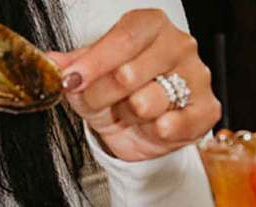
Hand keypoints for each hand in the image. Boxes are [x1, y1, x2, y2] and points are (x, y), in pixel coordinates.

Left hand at [48, 9, 220, 162]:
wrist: (138, 129)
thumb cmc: (115, 94)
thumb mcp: (88, 77)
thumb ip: (71, 66)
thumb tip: (49, 61)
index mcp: (151, 26)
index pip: (124, 38)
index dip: (94, 63)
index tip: (71, 80)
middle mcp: (178, 45)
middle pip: (129, 73)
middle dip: (101, 95)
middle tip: (96, 102)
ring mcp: (197, 76)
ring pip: (148, 102)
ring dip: (128, 115)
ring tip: (129, 112)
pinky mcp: (207, 109)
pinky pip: (176, 123)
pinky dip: (157, 130)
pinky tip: (152, 127)